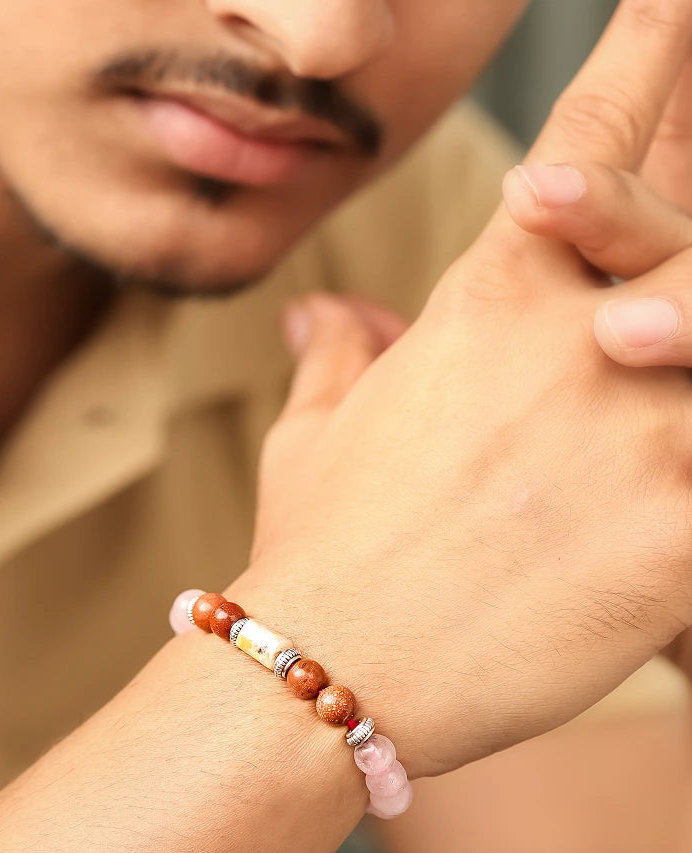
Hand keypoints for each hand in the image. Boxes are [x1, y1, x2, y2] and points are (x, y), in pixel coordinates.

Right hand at [238, 0, 691, 777]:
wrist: (326, 668)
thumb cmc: (317, 552)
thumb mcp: (316, 444)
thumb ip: (339, 365)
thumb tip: (325, 317)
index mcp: (487, 306)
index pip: (587, 142)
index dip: (649, 50)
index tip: (678, 0)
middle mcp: (577, 340)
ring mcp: (644, 429)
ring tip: (686, 335)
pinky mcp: (681, 533)